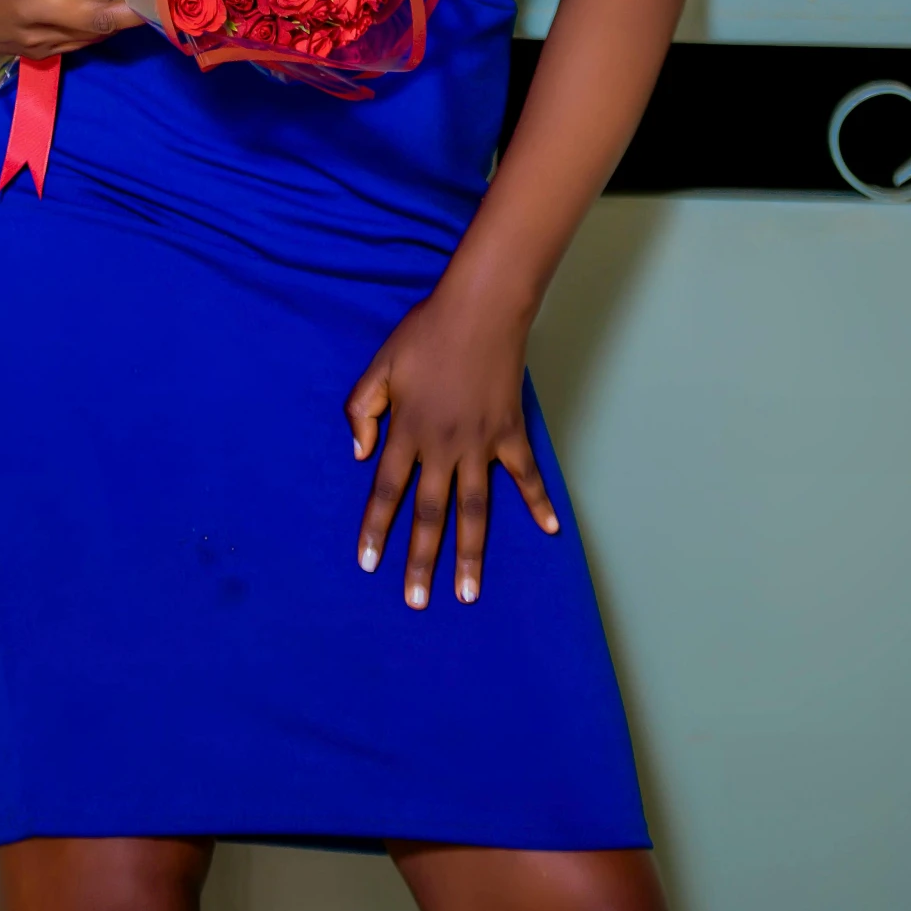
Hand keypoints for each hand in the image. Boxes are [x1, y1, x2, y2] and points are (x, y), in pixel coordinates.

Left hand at [345, 275, 558, 608]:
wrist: (480, 308)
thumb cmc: (425, 332)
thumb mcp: (379, 365)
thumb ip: (361, 409)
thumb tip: (359, 454)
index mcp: (407, 431)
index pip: (386, 492)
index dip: (376, 529)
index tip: (369, 564)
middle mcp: (443, 446)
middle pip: (430, 514)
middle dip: (422, 561)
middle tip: (416, 602)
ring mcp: (481, 443)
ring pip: (474, 509)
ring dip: (470, 553)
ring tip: (468, 593)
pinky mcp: (510, 432)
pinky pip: (525, 475)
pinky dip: (539, 502)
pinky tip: (550, 530)